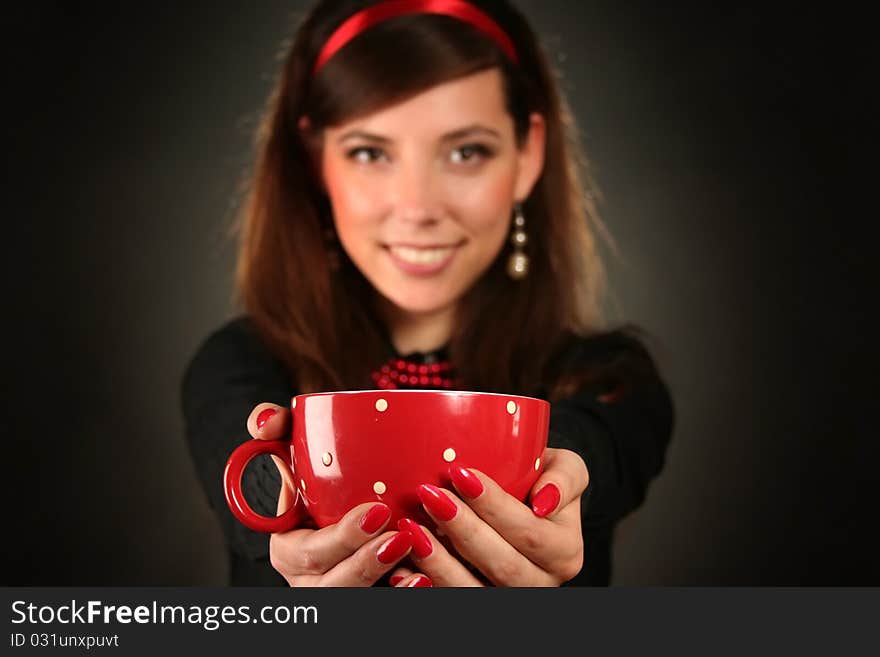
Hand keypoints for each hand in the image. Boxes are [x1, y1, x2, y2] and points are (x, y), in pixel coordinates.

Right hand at [246, 403, 418, 586]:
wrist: (349, 505)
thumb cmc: (321, 485)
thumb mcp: (296, 455)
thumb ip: (280, 431)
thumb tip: (266, 422)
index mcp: (290, 548)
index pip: (306, 553)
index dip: (340, 539)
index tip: (376, 512)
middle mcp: (314, 580)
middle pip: (334, 585)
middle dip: (366, 562)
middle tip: (400, 533)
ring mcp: (342, 591)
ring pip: (357, 597)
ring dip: (387, 580)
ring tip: (415, 557)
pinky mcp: (368, 595)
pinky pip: (381, 601)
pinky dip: (404, 593)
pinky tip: (425, 580)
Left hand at [398, 447, 587, 585]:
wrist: (524, 505)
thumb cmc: (539, 479)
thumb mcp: (565, 467)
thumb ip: (565, 477)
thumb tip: (544, 501)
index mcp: (565, 551)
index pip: (530, 532)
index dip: (495, 506)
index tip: (460, 474)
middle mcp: (541, 582)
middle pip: (503, 565)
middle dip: (463, 529)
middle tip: (430, 495)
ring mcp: (507, 597)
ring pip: (474, 591)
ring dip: (439, 562)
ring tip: (412, 528)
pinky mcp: (479, 601)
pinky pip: (451, 600)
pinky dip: (424, 584)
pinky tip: (402, 567)